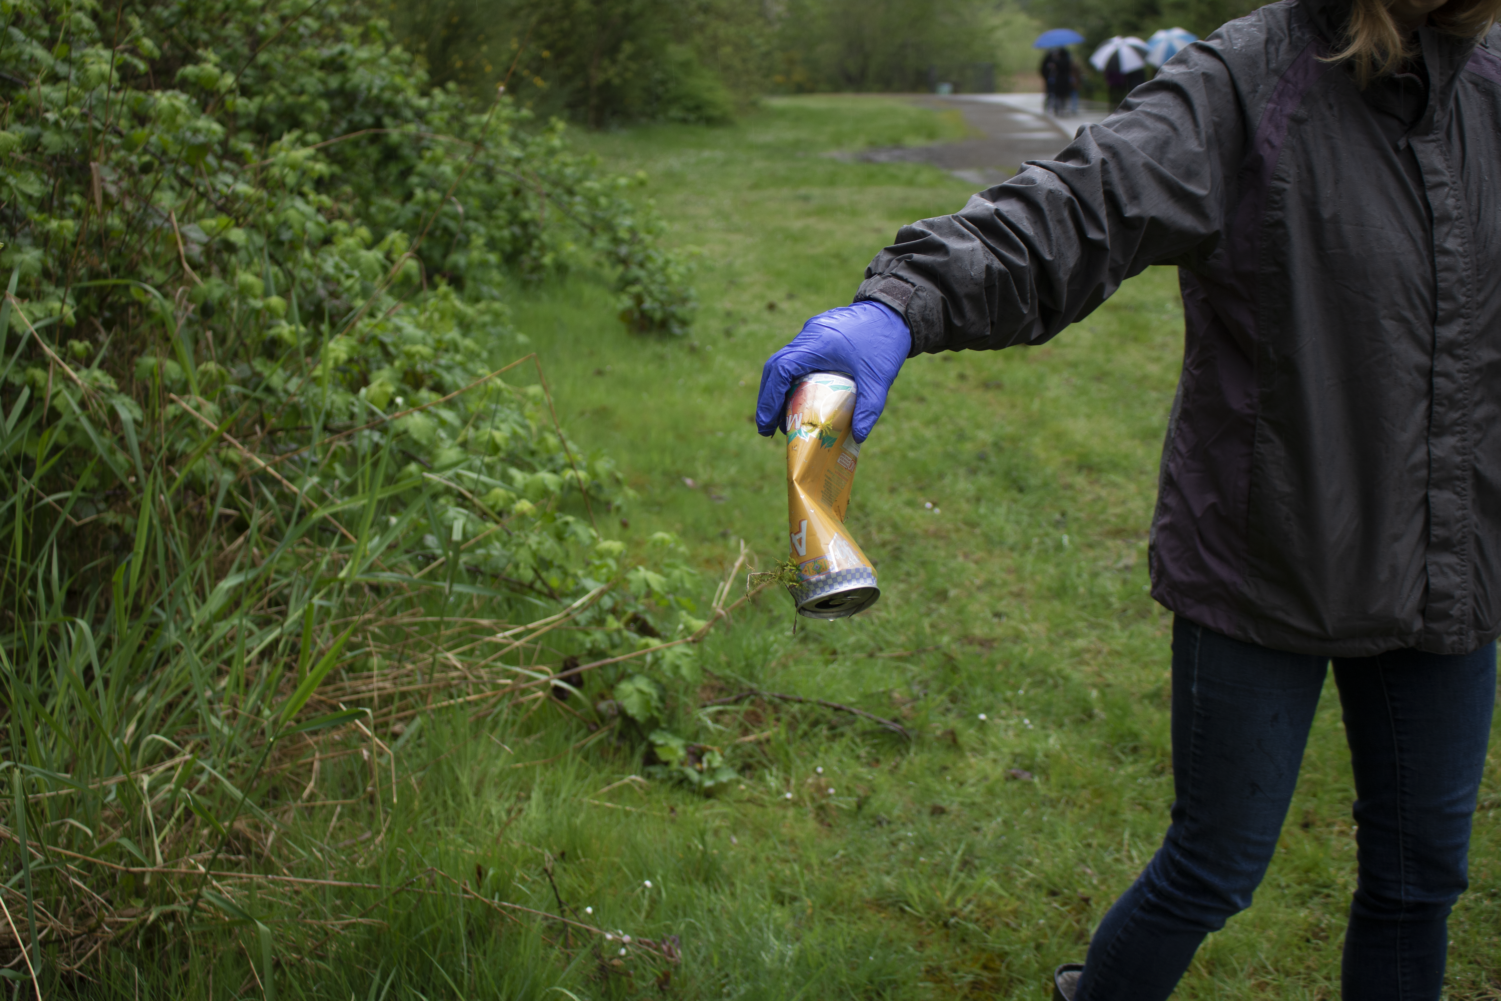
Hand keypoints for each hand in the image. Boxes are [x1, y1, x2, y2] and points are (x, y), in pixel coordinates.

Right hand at [754, 300, 910, 442]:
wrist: (896, 310)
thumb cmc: (886, 341)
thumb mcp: (879, 378)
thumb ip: (869, 408)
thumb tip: (858, 437)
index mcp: (817, 343)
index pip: (780, 369)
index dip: (769, 398)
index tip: (766, 425)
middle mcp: (808, 335)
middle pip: (774, 367)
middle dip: (768, 399)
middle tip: (768, 429)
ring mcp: (811, 332)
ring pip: (783, 362)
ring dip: (778, 390)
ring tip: (783, 419)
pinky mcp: (817, 333)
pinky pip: (796, 357)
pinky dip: (791, 379)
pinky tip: (800, 398)